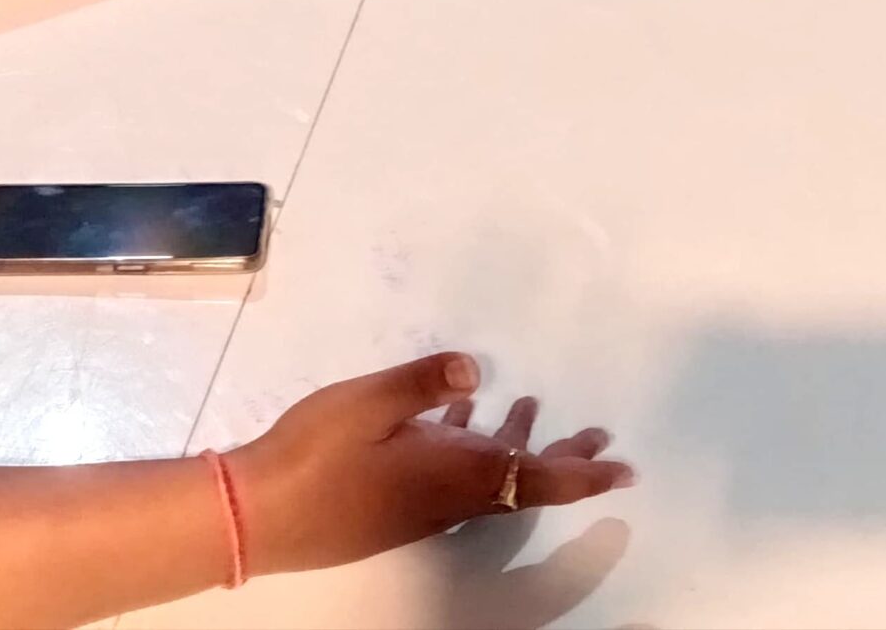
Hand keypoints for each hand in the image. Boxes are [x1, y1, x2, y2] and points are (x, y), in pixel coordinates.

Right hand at [226, 352, 633, 577]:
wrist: (259, 515)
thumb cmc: (315, 455)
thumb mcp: (369, 402)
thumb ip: (424, 382)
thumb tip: (477, 369)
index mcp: (455, 475)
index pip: (540, 478)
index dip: (585, 473)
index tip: (625, 469)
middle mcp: (448, 498)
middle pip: (523, 481)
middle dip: (563, 456)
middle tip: (597, 433)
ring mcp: (420, 506)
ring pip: (488, 477)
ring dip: (515, 445)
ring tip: (528, 405)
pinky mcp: (393, 505)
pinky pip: (452, 475)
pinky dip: (467, 446)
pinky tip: (449, 417)